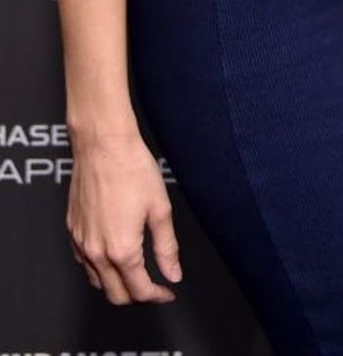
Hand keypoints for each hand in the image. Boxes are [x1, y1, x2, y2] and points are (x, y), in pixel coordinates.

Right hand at [67, 127, 181, 303]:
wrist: (103, 144)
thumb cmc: (132, 169)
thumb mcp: (160, 208)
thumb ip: (166, 247)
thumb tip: (172, 274)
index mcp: (122, 249)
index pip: (139, 290)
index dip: (157, 295)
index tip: (168, 290)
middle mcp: (97, 252)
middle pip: (115, 294)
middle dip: (137, 296)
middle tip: (154, 285)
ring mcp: (80, 242)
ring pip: (97, 281)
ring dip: (116, 284)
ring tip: (136, 271)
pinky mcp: (72, 230)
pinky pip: (83, 262)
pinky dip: (99, 268)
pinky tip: (113, 255)